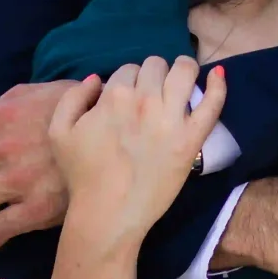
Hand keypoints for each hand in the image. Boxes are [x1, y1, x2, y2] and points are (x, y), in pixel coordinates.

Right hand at [46, 56, 227, 255]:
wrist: (108, 212)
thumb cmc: (83, 175)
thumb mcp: (59, 131)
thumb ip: (73, 97)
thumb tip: (98, 78)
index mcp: (114, 95)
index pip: (128, 69)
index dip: (128, 80)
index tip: (128, 97)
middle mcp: (145, 100)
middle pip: (156, 65)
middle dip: (153, 73)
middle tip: (152, 91)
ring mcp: (172, 118)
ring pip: (184, 72)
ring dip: (183, 67)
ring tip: (183, 74)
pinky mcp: (191, 138)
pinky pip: (212, 104)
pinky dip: (218, 86)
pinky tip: (217, 75)